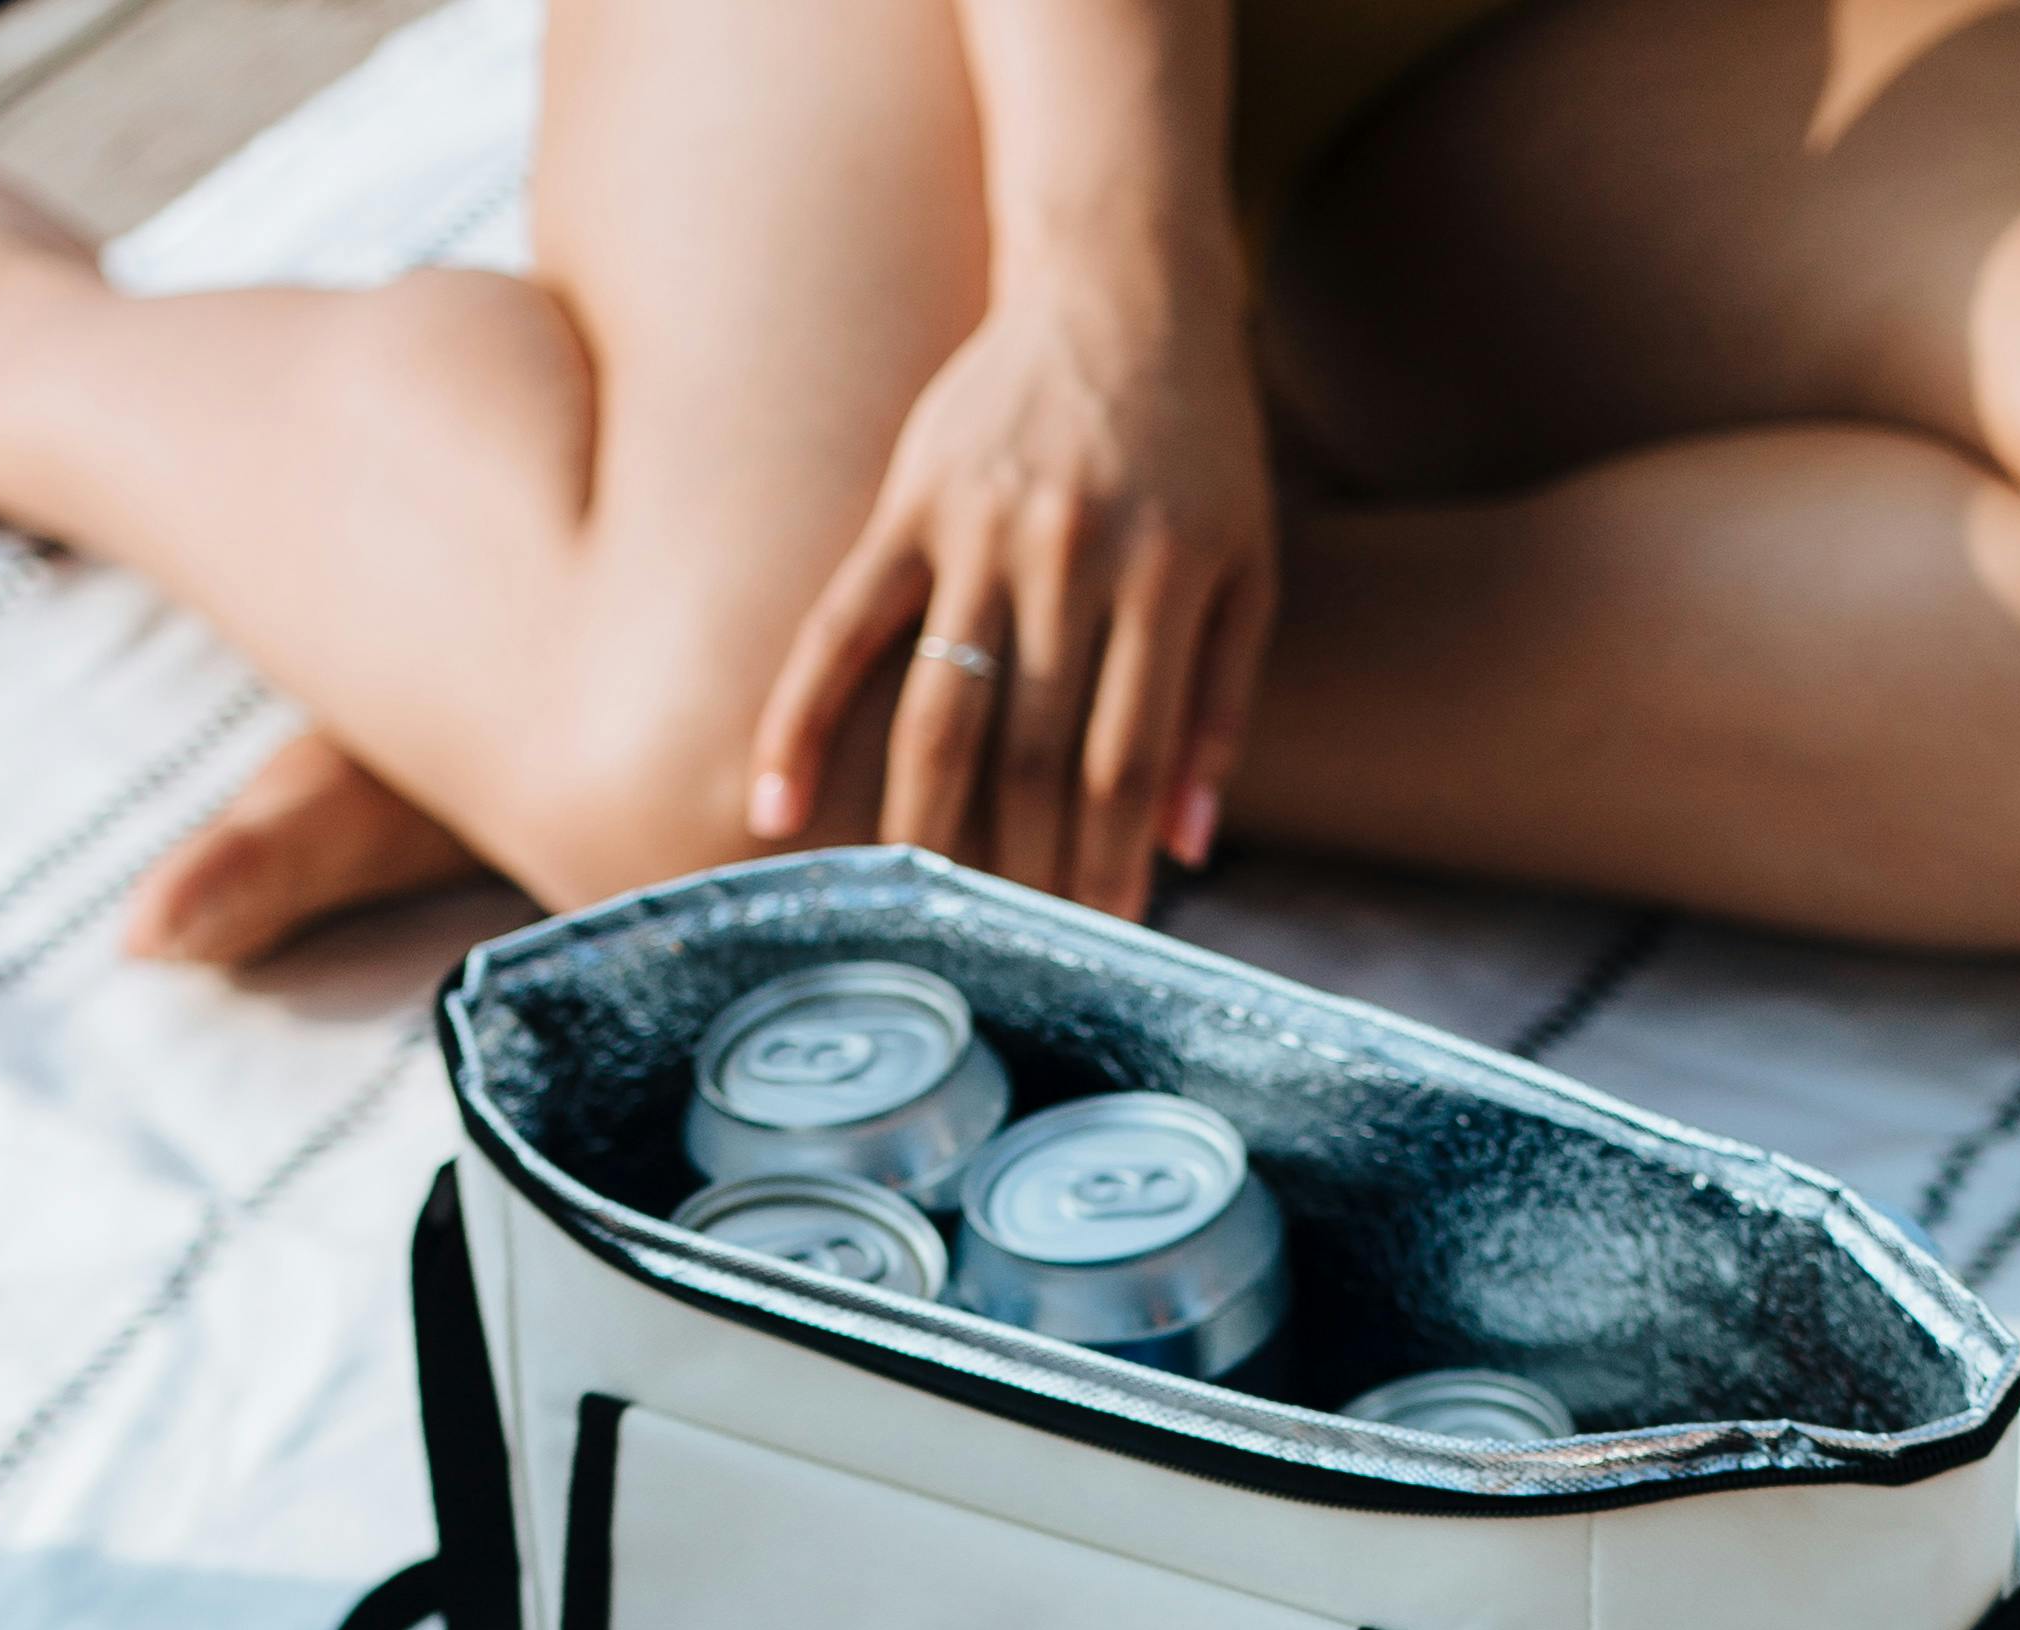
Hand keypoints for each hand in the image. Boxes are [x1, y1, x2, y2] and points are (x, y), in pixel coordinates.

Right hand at [749, 274, 1276, 915]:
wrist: (1121, 283)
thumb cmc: (1198, 443)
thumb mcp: (1247, 564)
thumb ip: (1221, 702)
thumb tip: (1187, 848)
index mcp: (1164, 576)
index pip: (1124, 762)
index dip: (1107, 864)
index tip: (1098, 940)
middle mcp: (1067, 553)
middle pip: (1033, 754)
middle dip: (1025, 868)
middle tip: (1012, 956)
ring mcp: (976, 527)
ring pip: (940, 708)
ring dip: (927, 826)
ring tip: (921, 914)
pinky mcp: (905, 503)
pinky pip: (838, 629)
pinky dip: (799, 720)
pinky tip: (773, 810)